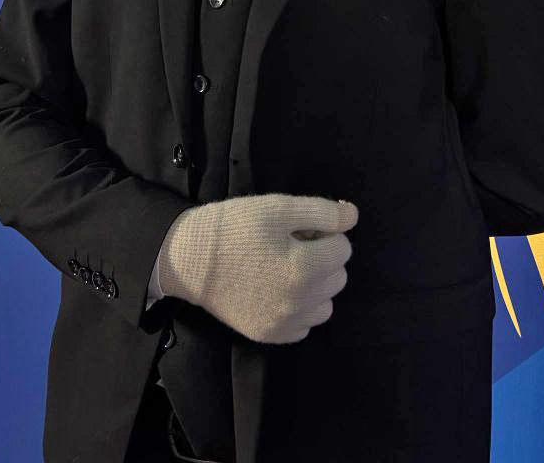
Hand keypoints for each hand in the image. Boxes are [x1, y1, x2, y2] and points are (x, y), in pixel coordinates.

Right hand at [157, 192, 357, 342]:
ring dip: (316, 286)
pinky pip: (305, 325)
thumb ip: (321, 211)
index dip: (325, 233)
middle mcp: (300, 302)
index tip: (301, 229)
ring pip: (326, 304)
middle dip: (323, 258)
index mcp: (304, 268)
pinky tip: (277, 290)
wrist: (190, 259)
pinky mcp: (271, 336)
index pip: (343, 248)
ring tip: (286, 269)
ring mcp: (285, 324)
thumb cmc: (234, 227)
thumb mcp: (278, 207)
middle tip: (292, 245)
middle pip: (338, 277)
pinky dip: (300, 309)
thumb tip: (353, 216)